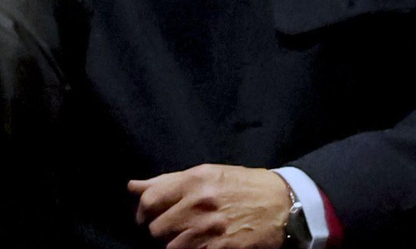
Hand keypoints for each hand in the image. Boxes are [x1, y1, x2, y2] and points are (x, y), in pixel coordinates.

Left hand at [128, 164, 291, 248]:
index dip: (142, 213)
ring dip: (174, 246)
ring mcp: (211, 229)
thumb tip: (132, 186)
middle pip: (157, 228)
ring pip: (171, 247)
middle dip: (160, 232)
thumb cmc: (242, 185)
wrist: (282, 204)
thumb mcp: (207, 174)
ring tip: (186, 240)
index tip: (146, 219)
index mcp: (194, 180)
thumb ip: (167, 181)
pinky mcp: (223, 248)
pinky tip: (200, 247)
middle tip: (170, 231)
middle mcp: (200, 203)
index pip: (150, 200)